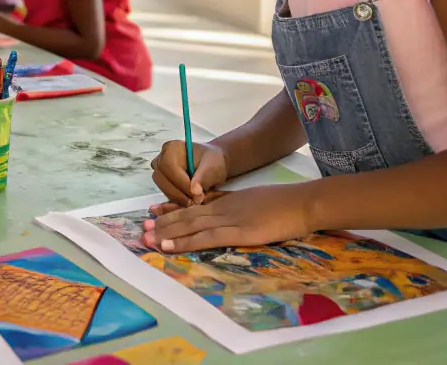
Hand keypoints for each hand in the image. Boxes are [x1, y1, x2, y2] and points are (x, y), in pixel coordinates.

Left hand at [143, 183, 316, 253]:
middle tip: (144, 227)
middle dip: (165, 223)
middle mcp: (223, 208)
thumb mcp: (254, 200)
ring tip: (148, 237)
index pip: (195, 205)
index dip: (174, 210)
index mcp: (228, 201)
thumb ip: (237, 205)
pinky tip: (169, 246)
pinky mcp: (237, 232)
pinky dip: (184, 241)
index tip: (156, 213)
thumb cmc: (284, 203)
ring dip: (167, 233)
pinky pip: (205, 237)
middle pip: (187, 214)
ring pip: (191, 225)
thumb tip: (223, 210)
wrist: (302, 202)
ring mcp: (229, 219)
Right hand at [150, 141, 228, 206]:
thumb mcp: (211, 166)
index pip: (169, 167)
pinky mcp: (164, 183)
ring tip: (194, 199)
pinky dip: (174, 202)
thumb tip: (194, 191)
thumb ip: (202, 177)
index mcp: (172, 148)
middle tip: (196, 200)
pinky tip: (185, 203)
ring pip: (162, 188)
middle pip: (161, 179)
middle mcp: (162, 158)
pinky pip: (165, 195)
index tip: (196, 194)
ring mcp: (161, 171)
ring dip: (178, 198)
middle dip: (178, 193)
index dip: (181, 182)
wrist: (214, 165)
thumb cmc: (213, 161)